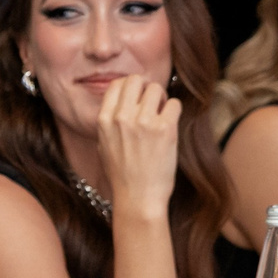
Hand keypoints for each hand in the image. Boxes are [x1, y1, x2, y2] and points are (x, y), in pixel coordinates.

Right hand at [92, 75, 180, 218]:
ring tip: (161, 117)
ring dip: (161, 100)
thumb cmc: (121, 174)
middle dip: (146, 89)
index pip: (116, 84)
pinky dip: (174, 112)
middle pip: (136, 80)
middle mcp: (122, 118)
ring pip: (156, 89)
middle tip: (152, 104)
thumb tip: (122, 101)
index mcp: (104, 120)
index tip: (137, 98)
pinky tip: (169, 127)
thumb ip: (110, 121)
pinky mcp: (165, 129)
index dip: (129, 87)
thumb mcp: (103, 145)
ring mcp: (143, 122)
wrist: (138, 197)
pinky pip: (174, 104)